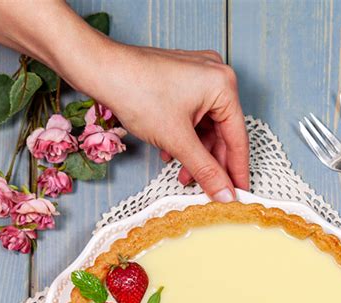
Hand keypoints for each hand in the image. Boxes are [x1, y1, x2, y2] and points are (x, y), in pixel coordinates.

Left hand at [92, 46, 249, 200]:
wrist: (100, 70)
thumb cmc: (136, 91)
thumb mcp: (177, 140)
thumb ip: (205, 170)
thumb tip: (224, 193)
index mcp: (223, 85)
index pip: (237, 138)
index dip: (237, 170)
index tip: (240, 193)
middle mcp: (215, 76)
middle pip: (222, 133)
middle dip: (211, 164)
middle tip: (209, 189)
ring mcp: (198, 77)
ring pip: (206, 128)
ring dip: (196, 154)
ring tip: (184, 176)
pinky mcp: (182, 82)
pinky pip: (193, 117)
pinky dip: (185, 139)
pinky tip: (172, 155)